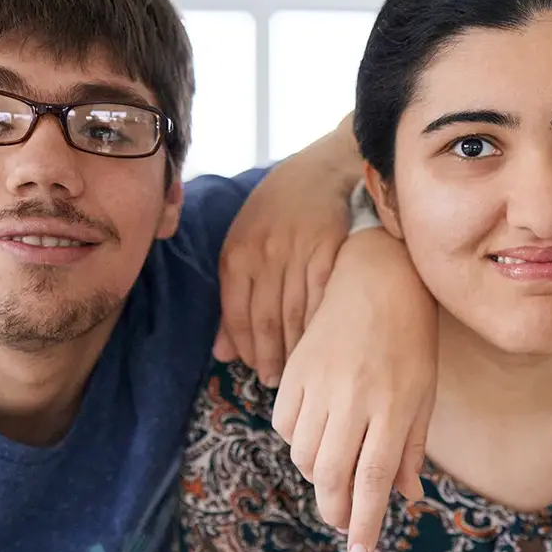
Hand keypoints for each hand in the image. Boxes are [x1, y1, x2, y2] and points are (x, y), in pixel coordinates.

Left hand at [214, 120, 359, 384]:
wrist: (322, 170)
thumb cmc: (279, 213)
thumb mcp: (245, 246)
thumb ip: (233, 298)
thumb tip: (220, 353)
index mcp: (237, 254)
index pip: (237, 316)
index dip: (246, 350)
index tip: (256, 371)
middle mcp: (264, 253)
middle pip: (266, 321)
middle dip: (270, 357)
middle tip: (277, 381)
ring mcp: (298, 250)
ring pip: (295, 314)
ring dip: (297, 348)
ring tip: (300, 369)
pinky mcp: (331, 248)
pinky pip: (324, 297)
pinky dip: (323, 325)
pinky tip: (324, 343)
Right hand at [272, 228, 437, 551]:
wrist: (377, 280)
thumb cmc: (411, 339)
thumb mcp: (423, 393)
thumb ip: (411, 447)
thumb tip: (406, 496)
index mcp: (392, 407)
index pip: (372, 481)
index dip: (365, 523)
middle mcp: (353, 399)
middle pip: (331, 477)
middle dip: (336, 510)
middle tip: (344, 523)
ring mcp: (320, 384)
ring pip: (305, 455)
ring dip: (320, 478)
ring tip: (338, 476)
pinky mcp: (296, 371)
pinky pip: (285, 425)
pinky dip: (298, 443)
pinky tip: (317, 438)